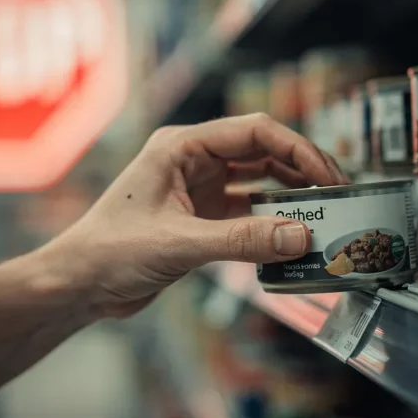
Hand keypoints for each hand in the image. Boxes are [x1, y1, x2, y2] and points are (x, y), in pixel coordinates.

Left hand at [38, 113, 347, 317]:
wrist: (78, 286)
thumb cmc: (109, 252)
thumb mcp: (179, 244)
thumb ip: (242, 241)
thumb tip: (301, 236)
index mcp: (182, 146)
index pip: (255, 131)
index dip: (298, 150)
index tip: (329, 176)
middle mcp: (193, 161)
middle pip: (262, 153)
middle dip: (302, 171)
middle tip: (339, 195)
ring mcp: (198, 189)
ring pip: (258, 182)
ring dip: (289, 196)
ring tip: (324, 214)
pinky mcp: (200, 218)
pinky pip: (247, 213)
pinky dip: (271, 222)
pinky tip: (292, 237)